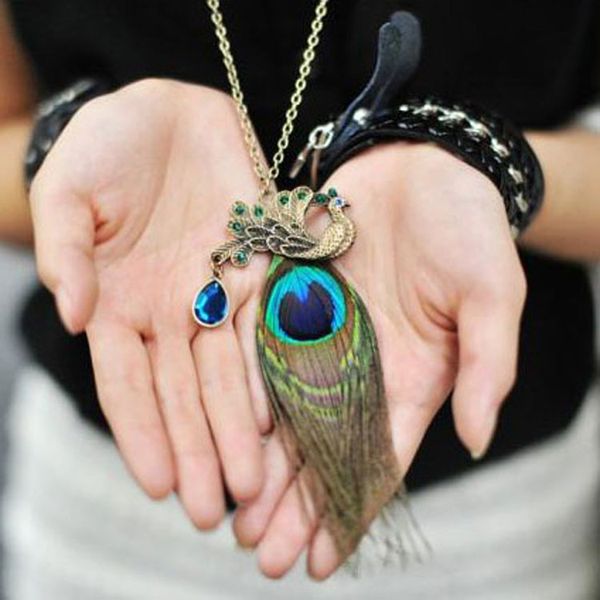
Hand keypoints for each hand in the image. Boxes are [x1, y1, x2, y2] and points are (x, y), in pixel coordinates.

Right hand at [30, 79, 271, 527]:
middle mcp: (171, 312)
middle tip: (211, 513)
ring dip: (240, 431)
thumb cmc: (110, 144)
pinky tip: (283, 419)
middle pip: (183, 395)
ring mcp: (217, 294)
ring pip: (229, 376)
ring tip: (252, 487)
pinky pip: (269, 329)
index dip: (141, 433)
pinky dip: (274, 373)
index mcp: (119, 302)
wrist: (171, 110)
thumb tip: (75, 313)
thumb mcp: (70, 188)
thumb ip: (68, 249)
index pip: (127, 383)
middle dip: (197, 452)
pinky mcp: (260, 269)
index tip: (156, 485)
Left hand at [233, 142, 525, 577]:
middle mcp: (361, 366)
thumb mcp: (490, 294)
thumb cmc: (467, 228)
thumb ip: (487, 365)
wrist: (421, 165)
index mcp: (412, 377)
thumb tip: (475, 438)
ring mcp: (322, 335)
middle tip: (258, 560)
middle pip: (322, 450)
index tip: (320, 562)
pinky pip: (260, 355)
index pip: (378, 460)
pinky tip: (218, 434)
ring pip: (284, 414)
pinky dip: (242, 397)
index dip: (348, 512)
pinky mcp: (291, 301)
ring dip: (259, 465)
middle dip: (292, 507)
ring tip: (228, 515)